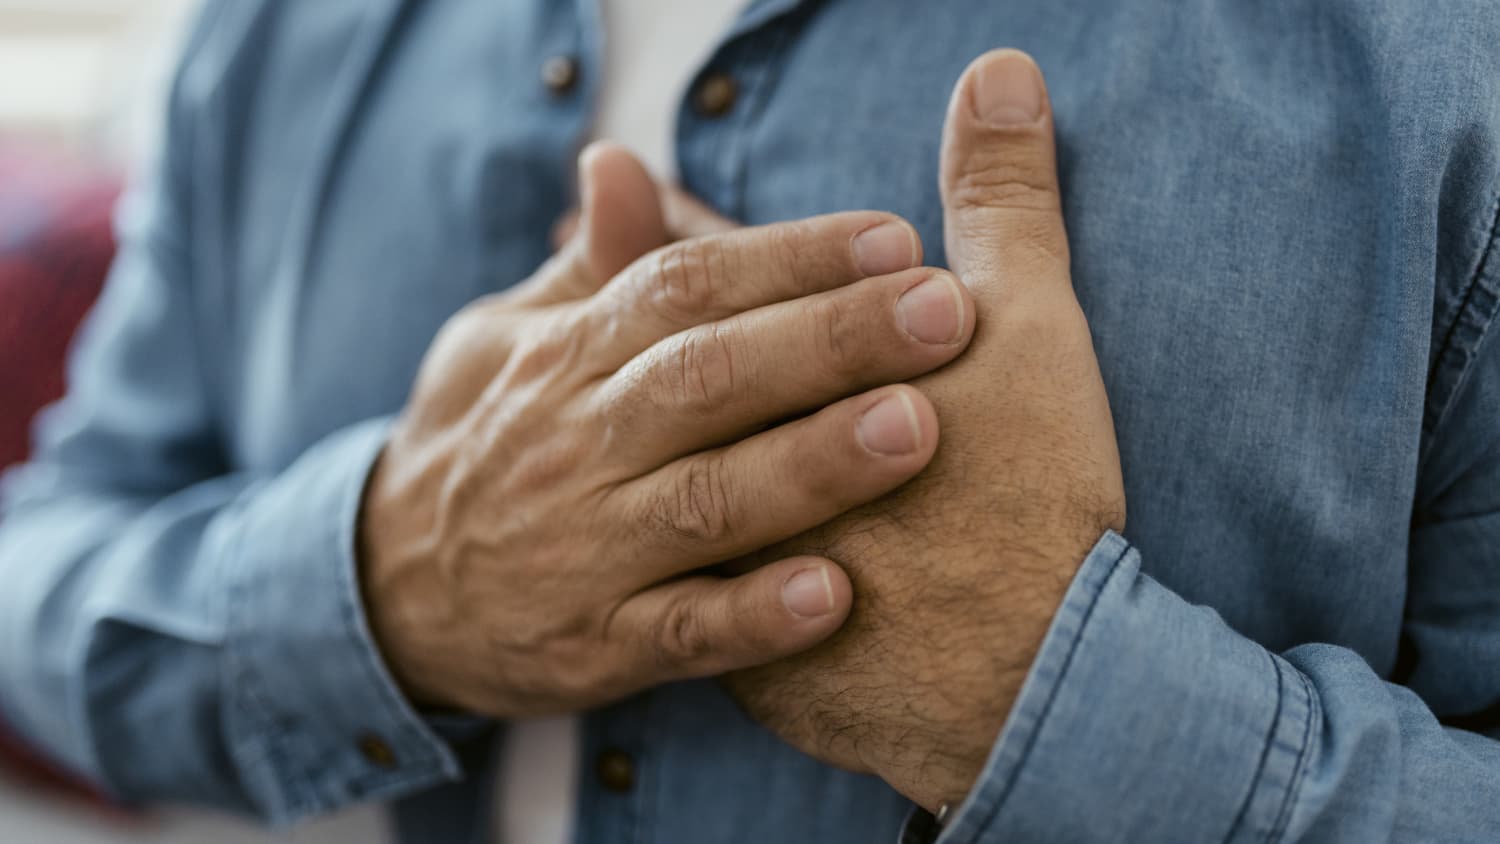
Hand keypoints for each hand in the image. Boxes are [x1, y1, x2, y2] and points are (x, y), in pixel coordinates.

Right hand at [357, 144, 979, 718]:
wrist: (387, 591)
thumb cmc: (484, 443)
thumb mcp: (507, 339)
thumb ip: (587, 267)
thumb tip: (618, 162)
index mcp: (566, 357)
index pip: (683, 288)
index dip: (788, 258)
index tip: (894, 238)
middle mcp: (577, 444)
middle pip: (709, 378)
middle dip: (830, 339)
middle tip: (944, 311)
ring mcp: (586, 549)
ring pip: (706, 501)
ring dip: (811, 464)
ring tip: (914, 428)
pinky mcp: (597, 646)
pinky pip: (682, 634)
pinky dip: (754, 618)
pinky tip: (832, 597)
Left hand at [723, 50, 1125, 810]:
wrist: (1044, 689)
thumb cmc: (1044, 497)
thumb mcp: (1033, 324)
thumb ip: (1004, 199)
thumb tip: (1001, 70)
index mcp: (790, 385)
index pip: (706, 295)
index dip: (704, 253)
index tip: (704, 226)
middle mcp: (733, 478)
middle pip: (681, 397)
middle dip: (684, 352)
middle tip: (684, 316)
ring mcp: (733, 581)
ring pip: (679, 506)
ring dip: (683, 460)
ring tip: (674, 422)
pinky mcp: (756, 668)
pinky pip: (708, 617)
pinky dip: (715, 571)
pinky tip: (721, 546)